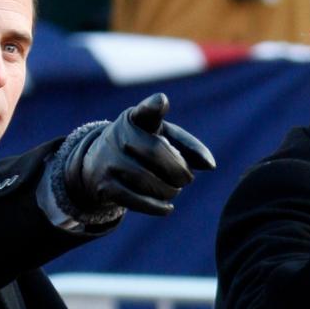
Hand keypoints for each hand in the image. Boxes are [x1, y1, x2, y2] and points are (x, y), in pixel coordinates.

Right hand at [64, 93, 215, 215]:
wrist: (99, 165)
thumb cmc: (141, 146)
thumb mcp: (162, 137)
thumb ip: (187, 145)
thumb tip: (210, 165)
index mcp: (135, 118)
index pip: (145, 110)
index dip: (153, 106)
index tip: (162, 101)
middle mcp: (118, 136)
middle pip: (155, 153)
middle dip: (178, 170)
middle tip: (187, 179)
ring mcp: (108, 161)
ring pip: (147, 180)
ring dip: (169, 190)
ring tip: (174, 190)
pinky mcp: (105, 187)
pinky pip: (135, 200)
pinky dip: (156, 206)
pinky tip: (167, 207)